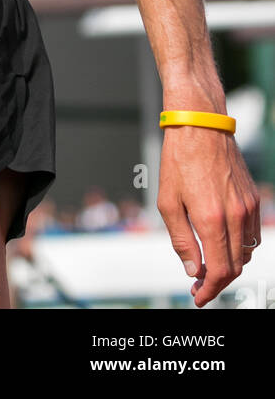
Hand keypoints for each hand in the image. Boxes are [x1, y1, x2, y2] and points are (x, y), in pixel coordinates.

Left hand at [157, 125, 260, 306]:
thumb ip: (181, 239)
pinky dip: (241, 245)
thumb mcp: (167, 201)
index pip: (219, 271)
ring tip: (210, 262)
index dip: (209, 289)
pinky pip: (252, 233)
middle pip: (235, 266)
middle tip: (200, 284)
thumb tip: (192, 269)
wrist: (200, 125)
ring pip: (246, 251)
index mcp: (211, 218)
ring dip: (231, 263)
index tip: (198, 296)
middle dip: (218, 281)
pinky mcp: (253, 197)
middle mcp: (235, 215)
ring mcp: (248, 206)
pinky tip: (224, 241)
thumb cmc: (178, 160)